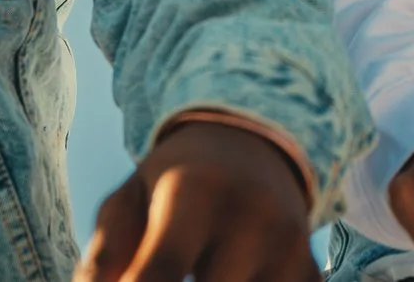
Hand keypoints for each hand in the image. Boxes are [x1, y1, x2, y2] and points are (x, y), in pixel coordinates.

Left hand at [78, 120, 313, 281]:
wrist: (252, 145)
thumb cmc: (172, 185)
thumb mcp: (128, 203)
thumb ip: (104, 259)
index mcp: (196, 193)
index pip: (161, 273)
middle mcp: (253, 218)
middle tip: (157, 277)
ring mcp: (290, 247)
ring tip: (197, 272)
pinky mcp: (309, 273)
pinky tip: (228, 279)